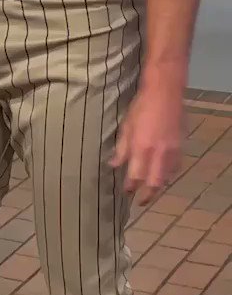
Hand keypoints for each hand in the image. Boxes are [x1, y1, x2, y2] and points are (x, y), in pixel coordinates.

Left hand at [111, 81, 184, 203]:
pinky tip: (162, 174)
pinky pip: (175, 167)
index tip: (125, 192)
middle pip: (154, 183)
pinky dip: (168, 174)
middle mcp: (158, 153)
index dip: (130, 187)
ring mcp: (171, 151)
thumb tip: (113, 165)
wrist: (165, 92)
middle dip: (147, 196)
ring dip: (158, 186)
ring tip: (150, 190)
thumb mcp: (126, 126)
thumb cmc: (141, 107)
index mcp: (141, 148)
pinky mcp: (180, 146)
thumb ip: (121, 148)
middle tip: (140, 202)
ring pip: (166, 177)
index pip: (135, 176)